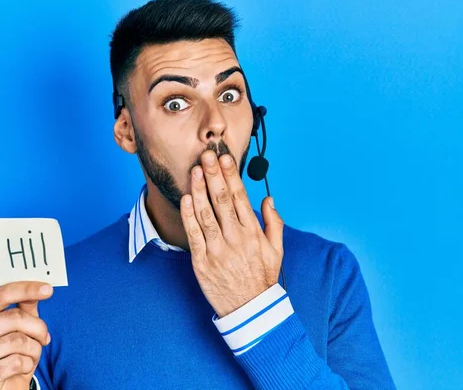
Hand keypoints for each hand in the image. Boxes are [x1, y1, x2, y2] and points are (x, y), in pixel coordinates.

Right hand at [0, 281, 52, 389]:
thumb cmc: (14, 353)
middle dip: (37, 327)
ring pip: (18, 340)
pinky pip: (16, 362)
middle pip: (14, 317)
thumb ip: (26, 305)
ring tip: (30, 355)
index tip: (48, 289)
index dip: (26, 289)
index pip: (1, 295)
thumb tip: (39, 287)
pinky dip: (27, 365)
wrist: (8, 386)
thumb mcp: (23, 326)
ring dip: (34, 349)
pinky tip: (21, 368)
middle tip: (44, 337)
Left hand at [180, 150, 283, 317]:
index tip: (225, 158)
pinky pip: (193, 234)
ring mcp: (217, 249)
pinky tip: (186, 199)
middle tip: (207, 154)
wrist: (249, 309)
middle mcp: (235, 237)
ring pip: (206, 213)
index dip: (231, 175)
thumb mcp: (277, 250)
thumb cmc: (261, 277)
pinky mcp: (202, 260)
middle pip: (221, 199)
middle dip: (213, 174)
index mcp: (253, 232)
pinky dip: (189, 215)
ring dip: (199, 189)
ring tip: (195, 170)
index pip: (240, 197)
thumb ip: (274, 223)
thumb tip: (268, 199)